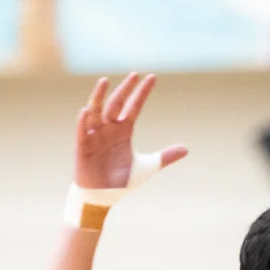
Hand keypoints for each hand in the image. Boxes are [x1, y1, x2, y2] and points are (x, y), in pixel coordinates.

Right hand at [75, 73, 185, 189]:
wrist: (104, 195)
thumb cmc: (122, 179)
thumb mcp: (149, 166)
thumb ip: (165, 156)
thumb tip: (186, 149)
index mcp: (124, 130)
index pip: (134, 106)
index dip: (142, 93)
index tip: (152, 77)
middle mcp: (109, 129)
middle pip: (117, 104)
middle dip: (125, 90)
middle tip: (134, 74)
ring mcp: (95, 136)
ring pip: (96, 111)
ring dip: (99, 97)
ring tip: (105, 81)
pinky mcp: (84, 147)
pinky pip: (83, 131)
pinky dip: (84, 121)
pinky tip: (87, 110)